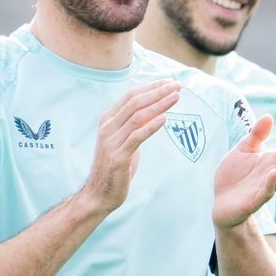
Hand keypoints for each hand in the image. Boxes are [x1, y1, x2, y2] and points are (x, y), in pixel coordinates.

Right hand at [76, 80, 180, 215]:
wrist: (99, 194)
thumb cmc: (114, 167)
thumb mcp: (124, 141)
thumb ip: (134, 126)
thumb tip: (155, 112)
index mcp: (108, 120)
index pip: (130, 96)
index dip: (151, 87)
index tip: (169, 81)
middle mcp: (107, 127)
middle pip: (135, 102)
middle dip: (157, 92)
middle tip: (177, 85)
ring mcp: (111, 141)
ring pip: (137, 116)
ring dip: (159, 105)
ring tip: (176, 97)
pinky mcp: (118, 157)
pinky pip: (137, 137)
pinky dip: (151, 127)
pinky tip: (164, 119)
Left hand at [214, 115, 275, 228]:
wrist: (221, 201)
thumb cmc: (234, 175)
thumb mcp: (243, 150)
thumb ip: (256, 135)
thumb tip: (269, 116)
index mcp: (272, 162)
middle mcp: (272, 175)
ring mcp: (264, 188)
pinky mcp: (253, 201)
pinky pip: (265, 193)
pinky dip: (270, 183)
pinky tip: (273, 172)